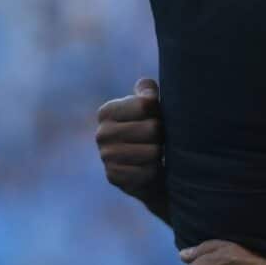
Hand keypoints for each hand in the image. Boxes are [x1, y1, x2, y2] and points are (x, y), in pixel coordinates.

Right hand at [95, 78, 165, 207]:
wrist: (148, 168)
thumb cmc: (150, 130)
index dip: (160, 111)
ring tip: (158, 153)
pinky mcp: (114, 177)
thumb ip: (148, 92)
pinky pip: (147, 172)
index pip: (145, 104)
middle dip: (163, 134)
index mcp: (108, 111)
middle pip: (152, 128)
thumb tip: (146, 87)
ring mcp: (106, 156)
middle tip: (161, 138)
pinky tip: (153, 168)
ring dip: (161, 153)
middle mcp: (102, 133)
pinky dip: (155, 171)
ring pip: (152, 152)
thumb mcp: (150, 107)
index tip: (159, 117)